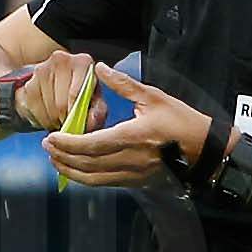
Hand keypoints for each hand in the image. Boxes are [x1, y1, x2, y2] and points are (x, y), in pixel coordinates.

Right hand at [0, 45, 105, 140]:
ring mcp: (42, 69)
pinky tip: (50, 116)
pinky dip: (42, 119)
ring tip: (60, 119)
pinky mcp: (29, 82)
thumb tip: (91, 120)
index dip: (75, 113)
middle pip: (60, 103)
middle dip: (65, 119)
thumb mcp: (96, 101)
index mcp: (82, 62)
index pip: (75, 93)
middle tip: (69, 123)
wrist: (62, 85)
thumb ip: (98, 111)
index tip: (76, 122)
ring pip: (47, 108)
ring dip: (53, 120)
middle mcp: (61, 60)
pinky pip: (34, 109)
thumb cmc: (83, 93)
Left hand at [44, 64, 208, 189]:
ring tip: (55, 159)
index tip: (52, 137)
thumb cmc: (181, 121)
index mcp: (133, 136)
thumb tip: (99, 68)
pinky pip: (104, 183)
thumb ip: (124, 84)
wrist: (205, 152)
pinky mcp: (136, 182)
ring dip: (70, 170)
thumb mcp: (154, 97)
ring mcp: (133, 174)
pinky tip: (76, 169)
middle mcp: (130, 159)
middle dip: (63, 156)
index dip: (69, 143)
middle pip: (87, 163)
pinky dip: (85, 178)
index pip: (92, 144)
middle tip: (46, 146)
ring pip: (93, 178)